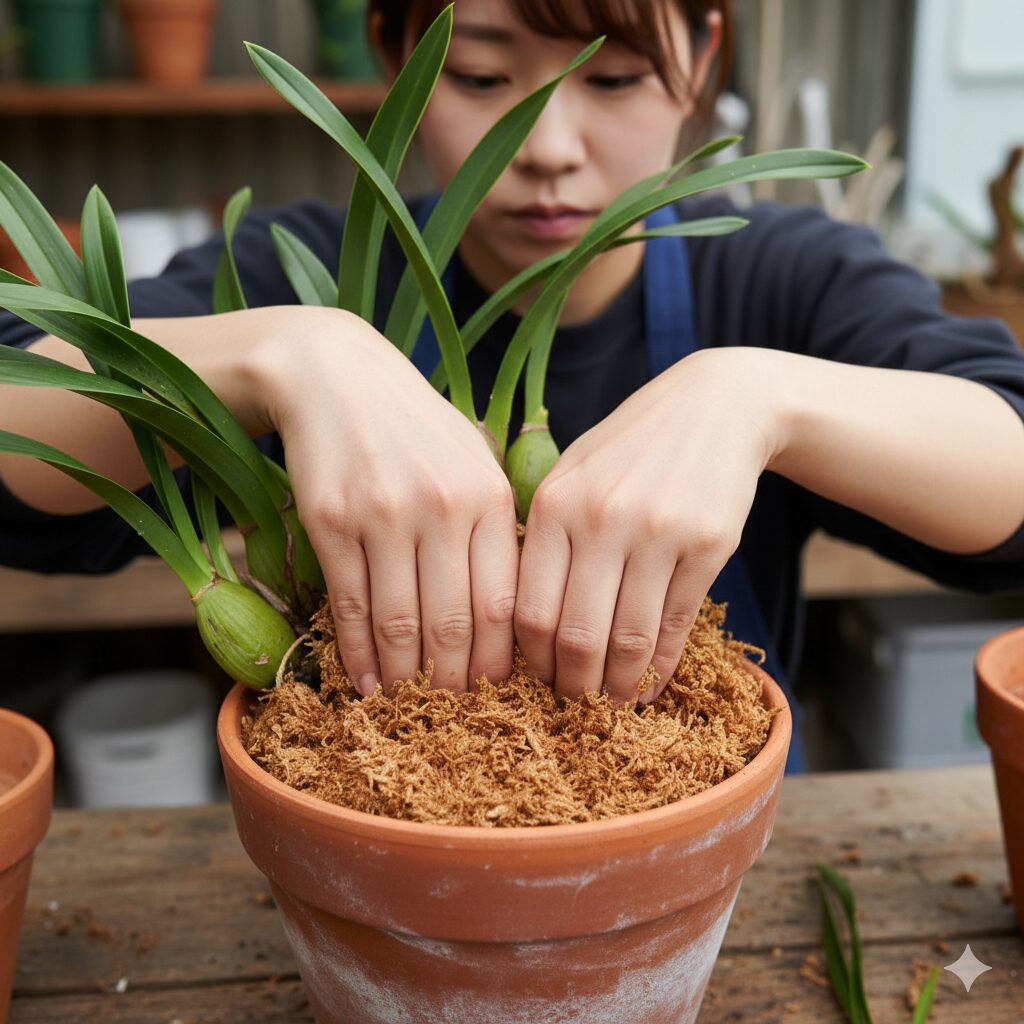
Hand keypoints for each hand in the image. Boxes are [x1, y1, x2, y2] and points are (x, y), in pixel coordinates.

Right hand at [253, 308, 518, 695]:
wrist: (336, 376)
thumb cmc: (417, 428)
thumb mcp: (473, 461)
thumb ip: (495, 527)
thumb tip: (512, 613)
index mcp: (489, 496)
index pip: (504, 601)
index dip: (498, 660)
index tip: (495, 693)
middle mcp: (442, 507)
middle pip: (454, 621)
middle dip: (454, 680)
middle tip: (453, 714)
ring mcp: (383, 514)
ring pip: (399, 621)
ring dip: (404, 675)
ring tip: (407, 705)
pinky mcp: (331, 521)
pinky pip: (349, 604)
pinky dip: (357, 651)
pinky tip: (364, 680)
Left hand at [513, 347, 780, 702]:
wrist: (714, 408)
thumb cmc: (628, 449)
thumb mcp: (572, 474)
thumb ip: (542, 538)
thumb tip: (520, 625)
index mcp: (555, 505)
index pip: (528, 610)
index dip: (530, 661)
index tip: (536, 680)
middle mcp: (602, 519)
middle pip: (576, 635)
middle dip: (572, 685)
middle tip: (574, 704)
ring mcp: (658, 532)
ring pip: (629, 638)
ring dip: (619, 685)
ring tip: (613, 703)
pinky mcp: (709, 544)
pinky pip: (678, 622)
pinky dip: (662, 663)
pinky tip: (651, 682)